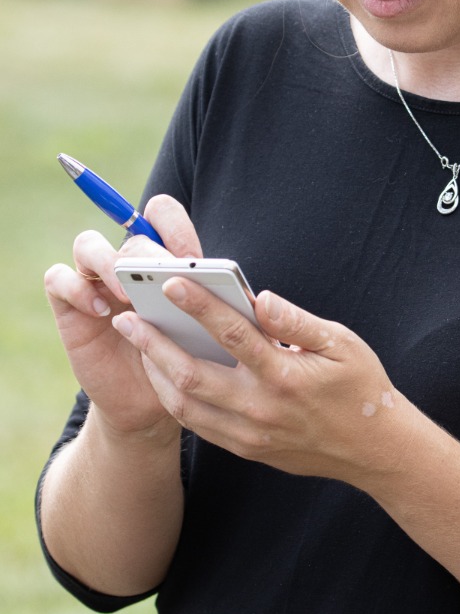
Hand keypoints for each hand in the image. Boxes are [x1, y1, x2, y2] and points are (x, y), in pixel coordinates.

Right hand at [44, 194, 202, 438]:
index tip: (191, 258)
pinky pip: (58, 279)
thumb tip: (248, 294)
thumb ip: (215, 302)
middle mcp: (126, 262)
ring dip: (109, 263)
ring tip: (128, 293)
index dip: (174, 226)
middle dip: (150, 255)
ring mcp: (94, 280)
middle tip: (164, 280)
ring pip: (87, 244)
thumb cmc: (182, 357)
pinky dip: (77, 289)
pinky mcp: (69, 305)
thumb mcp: (204, 328)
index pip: (160, 213)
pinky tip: (102, 312)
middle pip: (131, 235)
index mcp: (162, 257)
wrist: (149, 400)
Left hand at [112, 280, 411, 486]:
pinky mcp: (247, 450)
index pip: (232, 334)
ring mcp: (250, 434)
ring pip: (186, 406)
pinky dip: (175, 400)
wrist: (375, 450)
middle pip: (193, 375)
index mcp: (285, 376)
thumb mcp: (341, 344)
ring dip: (156, 374)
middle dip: (154, 344)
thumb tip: (261, 296)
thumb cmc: (360, 387)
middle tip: (127, 319)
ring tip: (138, 346)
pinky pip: (199, 426)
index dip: (199, 306)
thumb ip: (297, 321)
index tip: (170, 284)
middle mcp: (261, 408)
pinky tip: (164, 377)